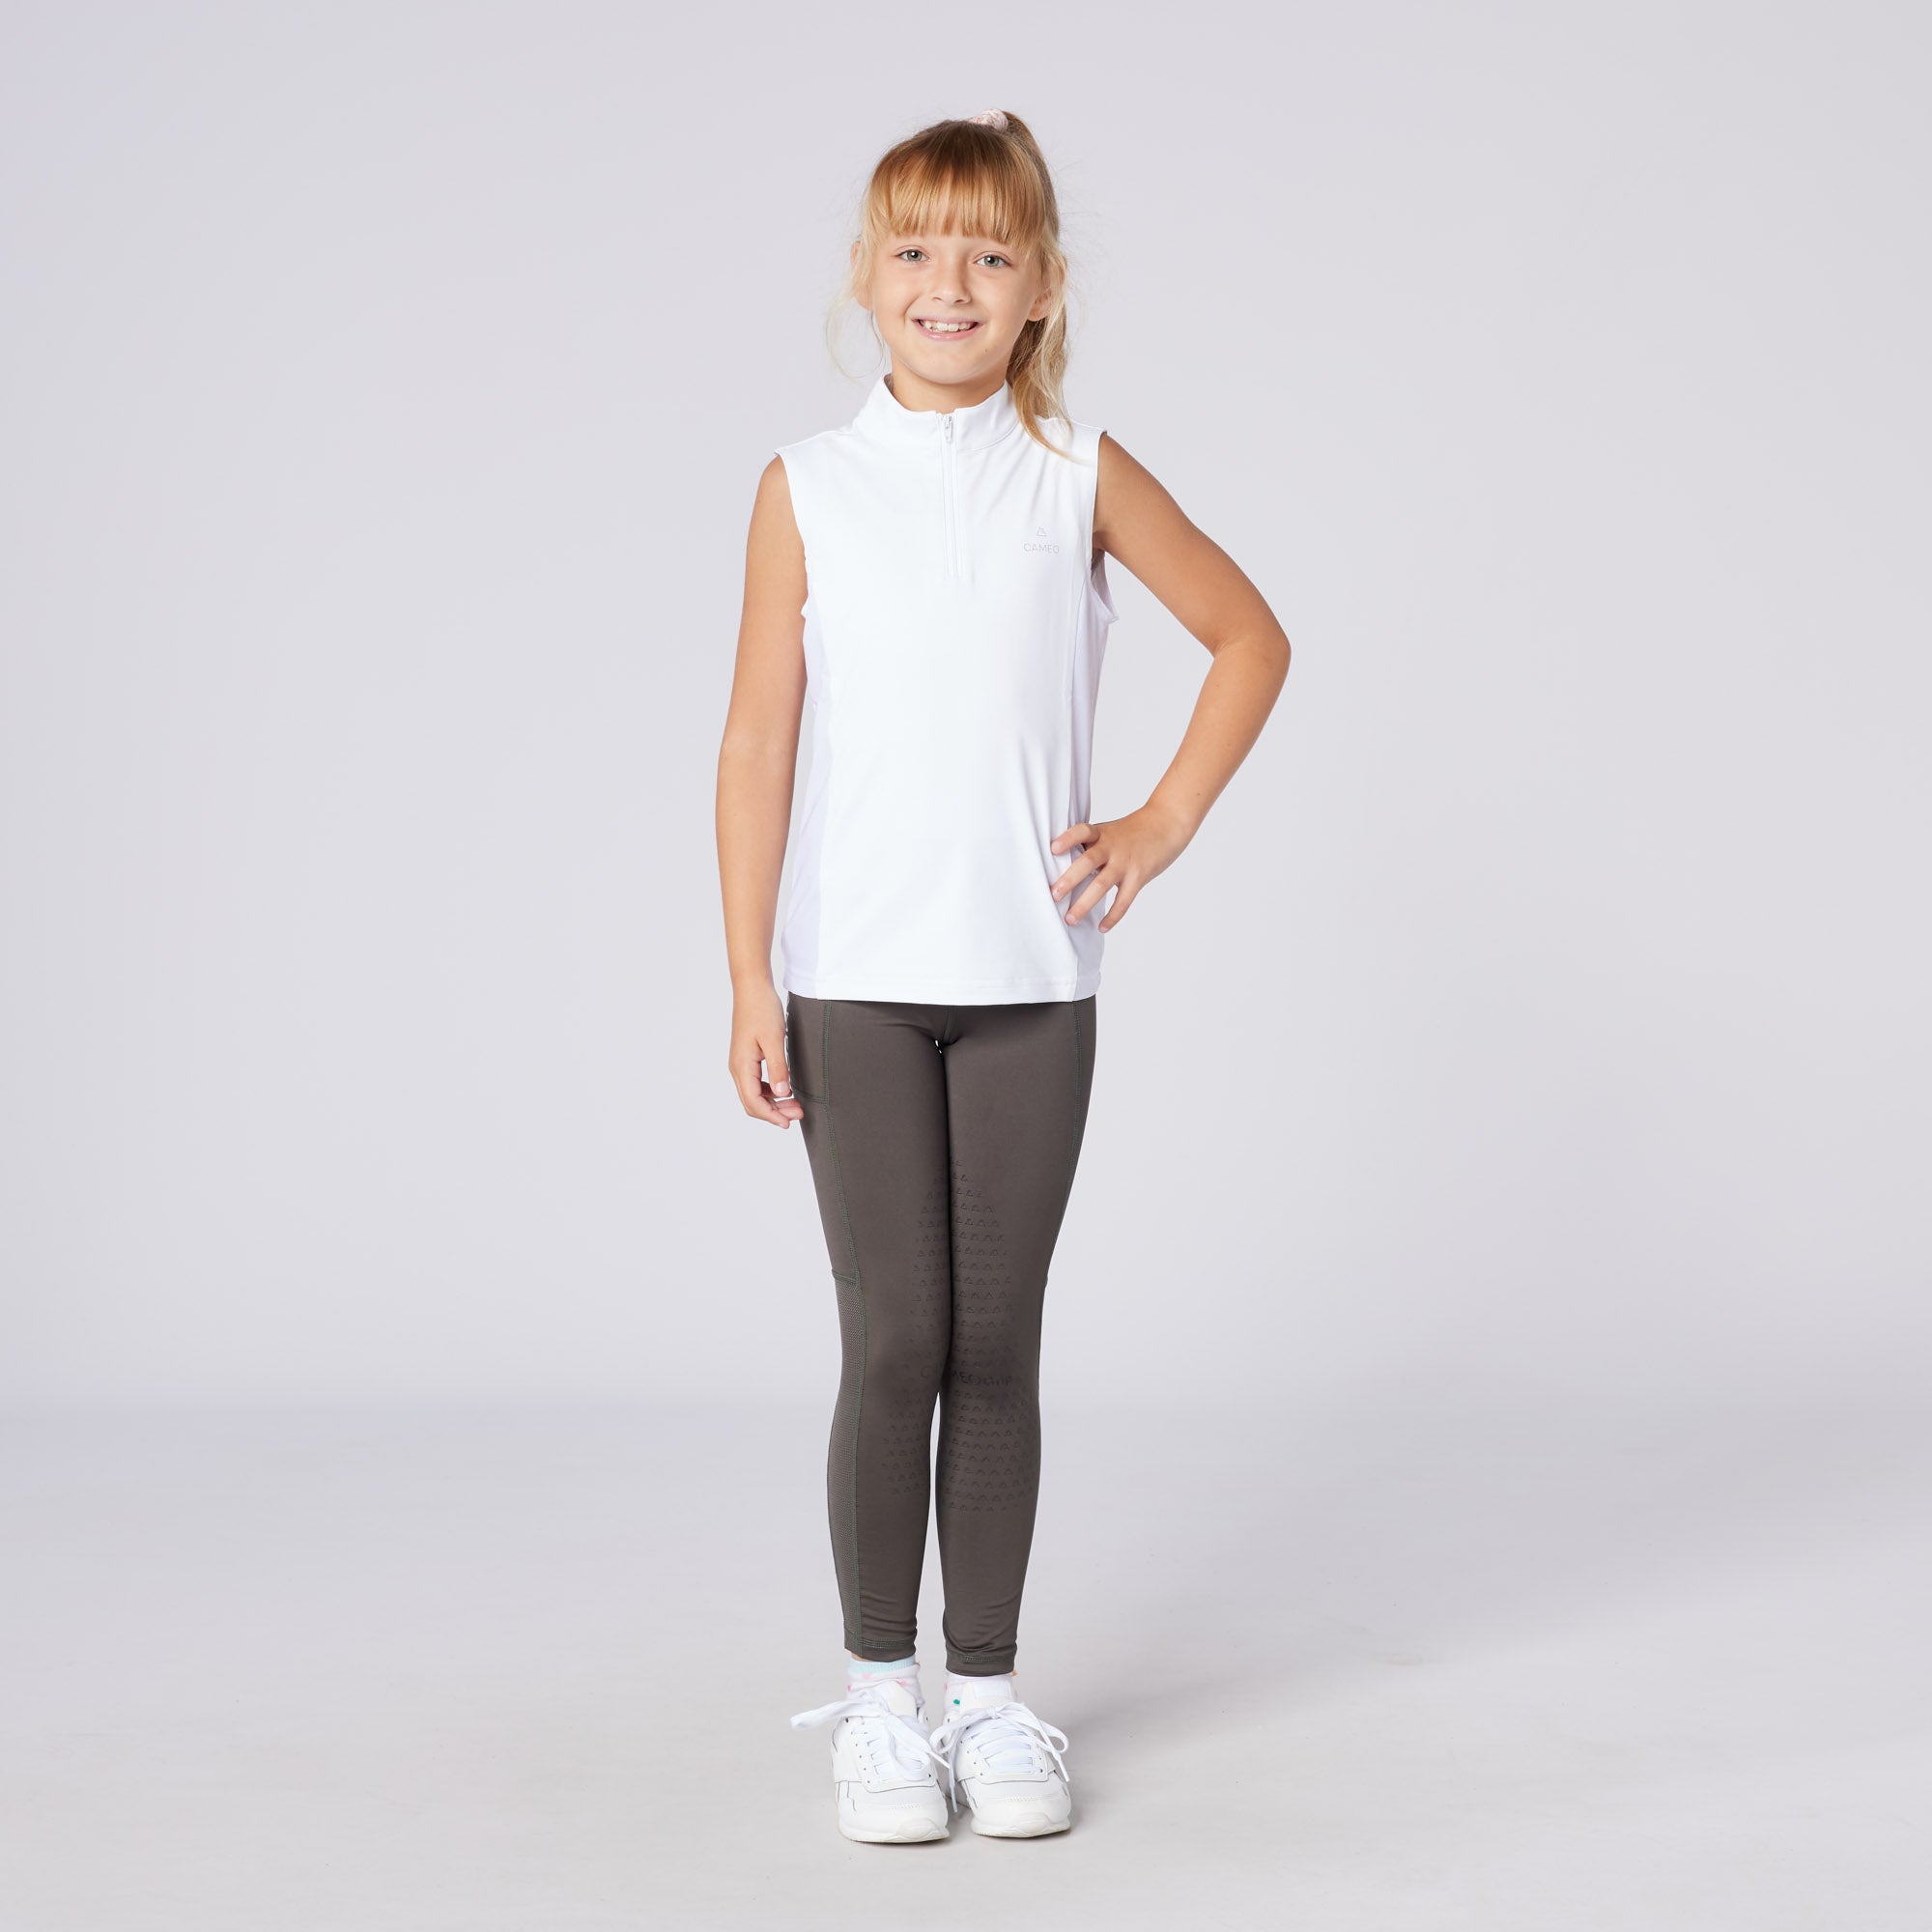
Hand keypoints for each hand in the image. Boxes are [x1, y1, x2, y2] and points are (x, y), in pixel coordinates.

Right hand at [729, 983, 804, 1127]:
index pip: (753, 1102)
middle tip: (798, 1112)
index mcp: (742, 1066)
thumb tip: (781, 1095)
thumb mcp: (775, 1040)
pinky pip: (755, 1083)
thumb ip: (778, 1069)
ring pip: (753, 1094)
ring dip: (773, 1102)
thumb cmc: (762, 1010)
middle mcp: (737, 1067)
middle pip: (752, 1102)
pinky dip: (769, 1091)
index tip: (789, 1122)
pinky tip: (784, 1090)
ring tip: (795, 1103)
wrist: (752, 989)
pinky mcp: (746, 1057)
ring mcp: (741, 1063)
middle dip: (774, 1112)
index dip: (771, 1116)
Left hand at [1048, 804, 1190, 931]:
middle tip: (1053, 895)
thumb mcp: (1110, 831)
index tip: (1053, 849)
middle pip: (1087, 862)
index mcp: (1101, 833)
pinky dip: (1113, 916)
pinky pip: (1124, 900)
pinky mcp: (1139, 876)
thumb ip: (1091, 846)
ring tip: (1070, 919)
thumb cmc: (1134, 831)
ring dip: (1084, 903)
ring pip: (1102, 885)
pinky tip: (1102, 927)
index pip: (1082, 831)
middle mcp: (1112, 847)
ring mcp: (1125, 863)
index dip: (1068, 839)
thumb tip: (1065, 868)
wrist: (1167, 824)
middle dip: (1069, 880)